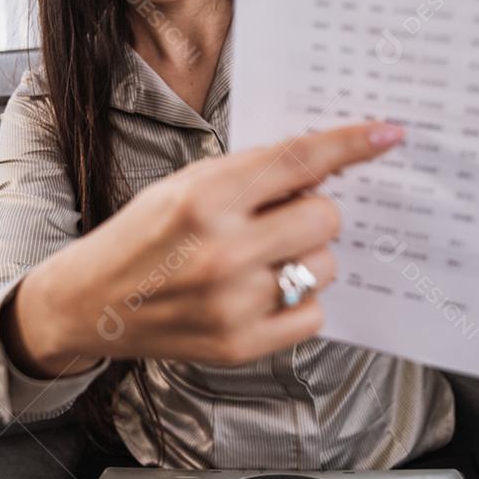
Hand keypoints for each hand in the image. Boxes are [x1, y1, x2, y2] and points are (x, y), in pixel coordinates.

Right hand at [32, 121, 404, 368]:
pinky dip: (297, 301)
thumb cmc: (144, 236)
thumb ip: (253, 176)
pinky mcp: (240, 345)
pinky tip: (262, 292)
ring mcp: (233, 303)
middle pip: (325, 217)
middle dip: (313, 212)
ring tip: (261, 259)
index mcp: (205, 196)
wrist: (91, 303)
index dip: (349, 144)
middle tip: (280, 218)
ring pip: (324, 266)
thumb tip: (325, 167)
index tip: (387, 134)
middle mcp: (222, 249)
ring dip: (305, 257)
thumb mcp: (188, 184)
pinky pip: (312, 315)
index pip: (298, 160)